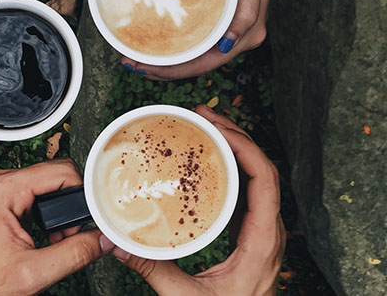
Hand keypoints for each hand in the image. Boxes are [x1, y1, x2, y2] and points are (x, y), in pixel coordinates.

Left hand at [0, 159, 112, 294]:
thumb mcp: (36, 272)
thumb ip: (75, 253)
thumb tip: (103, 239)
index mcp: (4, 190)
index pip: (60, 171)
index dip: (82, 192)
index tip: (92, 214)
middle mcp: (1, 182)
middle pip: (56, 173)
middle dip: (72, 203)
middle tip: (73, 233)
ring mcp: (2, 188)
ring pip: (50, 182)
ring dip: (62, 210)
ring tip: (60, 238)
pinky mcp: (5, 197)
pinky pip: (39, 191)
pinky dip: (51, 212)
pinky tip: (50, 235)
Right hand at [109, 105, 285, 295]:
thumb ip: (152, 270)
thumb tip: (118, 245)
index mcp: (262, 240)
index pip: (265, 179)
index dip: (244, 146)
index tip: (216, 128)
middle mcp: (269, 231)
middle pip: (262, 169)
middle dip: (234, 136)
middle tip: (204, 116)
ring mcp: (263, 231)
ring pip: (258, 177)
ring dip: (235, 149)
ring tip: (206, 130)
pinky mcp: (253, 234)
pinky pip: (249, 191)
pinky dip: (232, 168)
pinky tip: (210, 164)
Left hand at [121, 0, 278, 79]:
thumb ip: (247, 12)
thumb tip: (229, 43)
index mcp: (249, 33)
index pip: (208, 63)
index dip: (177, 71)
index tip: (149, 69)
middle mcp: (238, 38)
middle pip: (198, 65)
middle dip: (165, 70)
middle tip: (133, 65)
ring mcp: (228, 32)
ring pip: (194, 57)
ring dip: (166, 62)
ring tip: (137, 61)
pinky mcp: (218, 23)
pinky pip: (194, 43)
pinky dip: (174, 49)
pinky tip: (154, 48)